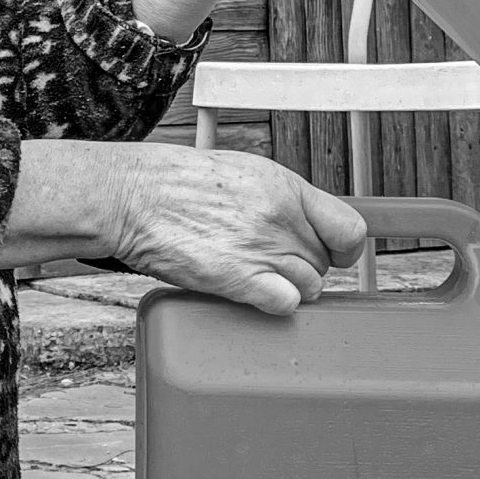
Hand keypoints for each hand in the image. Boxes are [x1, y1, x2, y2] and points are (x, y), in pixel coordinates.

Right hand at [106, 143, 365, 315]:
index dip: (344, 249)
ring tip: (254, 275)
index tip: (333, 255)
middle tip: (269, 262)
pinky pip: (286, 304)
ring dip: (287, 287)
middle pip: (324, 262)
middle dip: (302, 267)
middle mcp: (279, 216)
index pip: (349, 228)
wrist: (130, 196)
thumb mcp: (242, 173)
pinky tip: (250, 292)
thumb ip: (281, 199)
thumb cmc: (175, 184)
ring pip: (309, 286)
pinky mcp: (238, 278)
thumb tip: (307, 224)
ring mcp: (261, 247)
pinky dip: (274, 304)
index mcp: (284, 186)